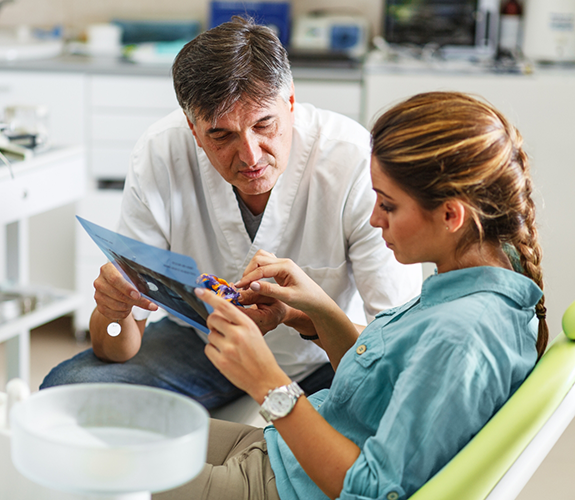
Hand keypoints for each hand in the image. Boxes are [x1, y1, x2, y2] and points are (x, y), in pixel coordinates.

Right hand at [93, 262, 157, 321]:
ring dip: (129, 307)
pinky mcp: (100, 306)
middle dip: (134, 301)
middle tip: (147, 303)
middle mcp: (100, 282)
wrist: (117, 287)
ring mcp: (98, 295)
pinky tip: (128, 308)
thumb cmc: (127, 278)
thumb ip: (140, 282)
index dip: (127, 288)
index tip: (137, 295)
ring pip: (116, 306)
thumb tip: (151, 296)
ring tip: (134, 302)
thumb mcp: (134, 276)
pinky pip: (113, 314)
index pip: (115, 279)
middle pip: (117, 294)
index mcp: (108, 269)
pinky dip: (124, 314)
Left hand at [195, 287, 289, 401]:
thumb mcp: (254, 332)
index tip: (200, 291)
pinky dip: (213, 349)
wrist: (266, 379)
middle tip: (220, 327)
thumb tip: (218, 313)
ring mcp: (228, 349)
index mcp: (247, 325)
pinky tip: (225, 354)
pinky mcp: (221, 362)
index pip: (225, 306)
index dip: (210, 297)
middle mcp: (237, 335)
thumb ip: (237, 322)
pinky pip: (208, 348)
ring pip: (210, 334)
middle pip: (213, 319)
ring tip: (229, 346)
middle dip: (213, 321)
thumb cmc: (261, 356)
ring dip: (215, 338)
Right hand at [236, 250, 330, 315]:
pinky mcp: (281, 269)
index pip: (261, 269)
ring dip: (251, 268)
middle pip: (259, 259)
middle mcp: (284, 262)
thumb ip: (269, 290)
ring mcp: (282, 264)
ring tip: (246, 282)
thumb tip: (252, 285)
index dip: (248, 278)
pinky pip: (265, 263)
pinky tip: (255, 280)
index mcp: (286, 267)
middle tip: (241, 286)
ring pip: (261, 258)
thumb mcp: (287, 297)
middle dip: (248, 271)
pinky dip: (257, 269)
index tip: (239, 287)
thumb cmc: (307, 299)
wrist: (317, 302)